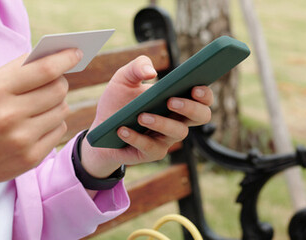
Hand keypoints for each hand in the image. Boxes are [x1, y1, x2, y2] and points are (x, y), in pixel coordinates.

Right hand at [0, 49, 80, 237]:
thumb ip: (17, 69)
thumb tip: (53, 55)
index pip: (44, 70)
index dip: (65, 59)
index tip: (77, 52)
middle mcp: (10, 114)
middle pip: (58, 89)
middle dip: (59, 83)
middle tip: (51, 83)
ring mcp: (22, 138)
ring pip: (63, 109)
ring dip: (56, 104)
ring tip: (39, 107)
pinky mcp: (31, 157)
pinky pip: (60, 130)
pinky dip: (53, 124)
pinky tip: (36, 126)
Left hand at [80, 56, 214, 177]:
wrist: (100, 127)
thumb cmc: (119, 100)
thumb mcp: (124, 78)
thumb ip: (138, 66)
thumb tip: (151, 72)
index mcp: (178, 100)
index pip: (203, 98)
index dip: (205, 94)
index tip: (195, 87)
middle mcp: (178, 120)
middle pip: (201, 116)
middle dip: (191, 108)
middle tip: (171, 100)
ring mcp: (167, 138)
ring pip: (178, 133)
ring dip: (161, 123)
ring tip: (141, 115)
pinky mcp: (151, 153)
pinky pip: (150, 148)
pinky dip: (136, 138)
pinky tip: (122, 130)